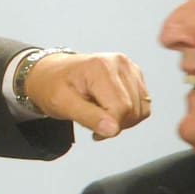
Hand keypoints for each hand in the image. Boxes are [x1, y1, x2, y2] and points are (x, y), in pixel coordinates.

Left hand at [25, 51, 150, 137]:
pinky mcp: (134, 75)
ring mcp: (128, 68)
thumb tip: (112, 129)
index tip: (94, 130)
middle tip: (93, 119)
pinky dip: (129, 114)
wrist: (52, 74)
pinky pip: (143, 104)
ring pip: (141, 109)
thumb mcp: (61, 104)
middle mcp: (119, 63)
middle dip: (114, 123)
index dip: (109, 126)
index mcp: (100, 66)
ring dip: (122, 120)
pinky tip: (109, 109)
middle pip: (133, 109)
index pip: (121, 108)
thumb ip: (87, 117)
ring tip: (99, 112)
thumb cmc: (53, 85)